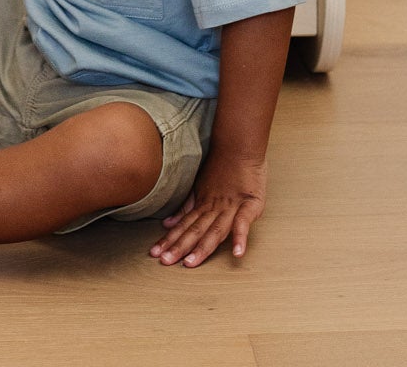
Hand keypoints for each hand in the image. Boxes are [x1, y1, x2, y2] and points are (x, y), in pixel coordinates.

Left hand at [151, 150, 266, 266]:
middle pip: (196, 230)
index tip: (155, 254)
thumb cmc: (222, 166)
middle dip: (180, 247)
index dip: (170, 240)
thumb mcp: (200, 186)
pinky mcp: (251, 205)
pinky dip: (240, 237)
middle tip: (165, 261)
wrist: (239, 144)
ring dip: (202, 247)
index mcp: (203, 204)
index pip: (184, 226)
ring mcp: (232, 207)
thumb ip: (186, 206)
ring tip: (190, 263)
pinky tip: (237, 253)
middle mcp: (215, 208)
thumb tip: (167, 223)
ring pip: (214, 230)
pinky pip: (244, 222)